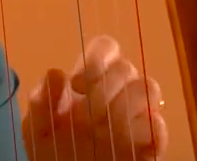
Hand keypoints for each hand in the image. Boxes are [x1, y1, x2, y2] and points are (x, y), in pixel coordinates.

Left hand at [21, 35, 167, 160]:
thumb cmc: (51, 151)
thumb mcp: (37, 128)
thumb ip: (42, 102)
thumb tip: (57, 73)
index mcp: (90, 81)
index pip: (105, 47)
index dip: (96, 59)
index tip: (77, 86)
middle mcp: (116, 93)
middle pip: (126, 67)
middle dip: (106, 86)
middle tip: (87, 113)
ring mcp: (135, 117)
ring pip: (150, 88)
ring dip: (127, 103)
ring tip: (105, 127)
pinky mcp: (148, 144)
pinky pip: (159, 128)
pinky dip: (148, 129)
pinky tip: (126, 142)